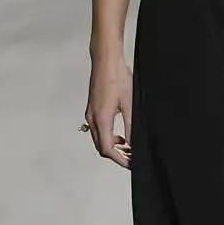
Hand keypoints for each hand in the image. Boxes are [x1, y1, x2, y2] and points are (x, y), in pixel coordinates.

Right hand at [83, 55, 132, 169]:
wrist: (105, 60)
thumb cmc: (117, 77)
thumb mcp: (130, 104)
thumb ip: (131, 127)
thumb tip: (133, 144)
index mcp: (101, 119)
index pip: (108, 149)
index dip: (120, 159)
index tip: (131, 163)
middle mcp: (92, 119)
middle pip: (101, 147)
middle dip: (117, 155)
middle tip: (132, 157)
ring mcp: (90, 114)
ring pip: (99, 139)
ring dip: (113, 147)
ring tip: (129, 147)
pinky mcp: (92, 109)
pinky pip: (98, 130)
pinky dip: (109, 137)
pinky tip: (120, 135)